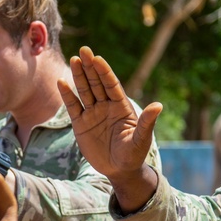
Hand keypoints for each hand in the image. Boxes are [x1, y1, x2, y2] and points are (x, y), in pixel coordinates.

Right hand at [57, 47, 161, 180]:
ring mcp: (93, 114)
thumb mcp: (141, 139)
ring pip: (84, 91)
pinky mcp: (81, 124)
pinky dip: (67, 95)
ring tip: (73, 60)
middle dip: (90, 67)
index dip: (104, 71)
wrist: (119, 170)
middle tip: (83, 50)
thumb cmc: (134, 154)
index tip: (97, 58)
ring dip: (79, 76)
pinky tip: (61, 82)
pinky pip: (73, 106)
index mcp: (121, 107)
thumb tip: (158, 105)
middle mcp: (106, 106)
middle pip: (96, 83)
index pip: (112, 85)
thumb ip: (147, 122)